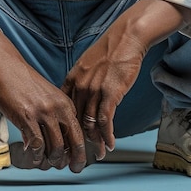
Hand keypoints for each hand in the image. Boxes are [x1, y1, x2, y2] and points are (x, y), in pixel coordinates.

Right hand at [0, 57, 86, 171]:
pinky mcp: (27, 117)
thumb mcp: (48, 96)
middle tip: (71, 168)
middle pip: (74, 142)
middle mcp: (58, 108)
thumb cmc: (24, 83)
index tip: (77, 160)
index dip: (80, 149)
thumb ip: (54, 116)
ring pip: (56, 147)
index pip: (80, 132)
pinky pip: (37, 145)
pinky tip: (34, 157)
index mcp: (65, 102)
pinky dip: (37, 156)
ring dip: (53, 160)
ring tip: (48, 164)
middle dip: (75, 160)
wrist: (6, 68)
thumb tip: (55, 142)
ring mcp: (43, 113)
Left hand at [61, 0, 190, 159]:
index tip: (67, 137)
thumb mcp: (87, 63)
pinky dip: (107, 136)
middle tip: (81, 152)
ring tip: (98, 153)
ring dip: (95, 142)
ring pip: (90, 124)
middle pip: (75, 119)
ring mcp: (94, 90)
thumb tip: (80, 96)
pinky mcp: (110, 94)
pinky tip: (110, 144)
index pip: (64, 108)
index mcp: (72, 78)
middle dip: (78, 139)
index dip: (65, 125)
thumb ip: (81, 81)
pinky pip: (106, 121)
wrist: (126, 38)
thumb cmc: (110, 50)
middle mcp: (80, 86)